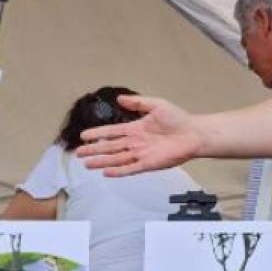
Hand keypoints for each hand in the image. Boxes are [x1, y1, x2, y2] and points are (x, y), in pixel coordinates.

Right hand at [76, 95, 200, 176]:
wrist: (193, 133)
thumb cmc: (177, 119)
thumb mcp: (155, 105)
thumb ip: (137, 103)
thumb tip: (120, 98)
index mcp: (135, 129)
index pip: (112, 132)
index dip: (98, 134)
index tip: (84, 135)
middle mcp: (135, 143)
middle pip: (110, 147)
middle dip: (94, 150)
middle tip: (79, 153)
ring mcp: (141, 154)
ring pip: (116, 159)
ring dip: (102, 161)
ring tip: (87, 164)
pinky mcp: (149, 164)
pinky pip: (131, 168)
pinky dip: (119, 171)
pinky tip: (106, 173)